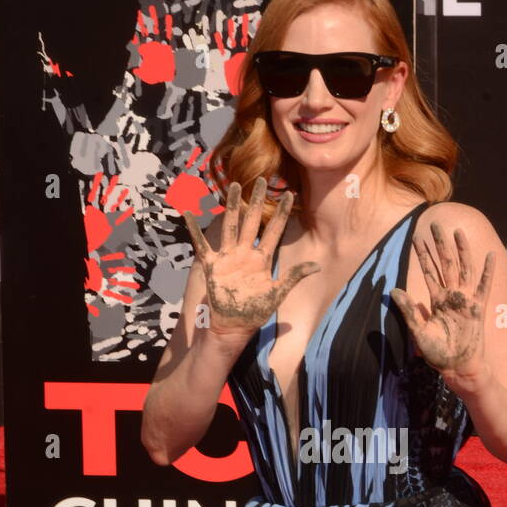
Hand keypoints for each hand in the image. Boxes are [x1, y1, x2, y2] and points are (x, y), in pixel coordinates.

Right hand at [183, 177, 318, 342]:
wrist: (232, 327)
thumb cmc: (254, 313)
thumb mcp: (278, 294)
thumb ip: (294, 277)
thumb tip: (317, 266)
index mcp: (262, 260)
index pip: (274, 230)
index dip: (282, 213)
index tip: (289, 194)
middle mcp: (245, 254)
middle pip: (252, 221)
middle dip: (256, 200)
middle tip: (261, 179)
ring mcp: (228, 258)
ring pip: (230, 225)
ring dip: (232, 206)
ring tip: (234, 186)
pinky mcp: (211, 265)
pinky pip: (201, 244)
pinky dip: (194, 229)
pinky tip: (189, 213)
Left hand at [391, 221, 494, 387]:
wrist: (458, 368)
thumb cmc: (438, 354)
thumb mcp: (418, 331)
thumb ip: (409, 310)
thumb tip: (393, 290)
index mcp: (436, 300)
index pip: (428, 272)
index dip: (423, 255)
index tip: (417, 238)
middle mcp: (451, 296)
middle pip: (446, 264)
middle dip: (441, 244)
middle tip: (436, 224)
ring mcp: (466, 300)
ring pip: (464, 269)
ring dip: (461, 250)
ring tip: (458, 232)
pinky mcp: (478, 308)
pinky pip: (484, 286)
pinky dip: (487, 271)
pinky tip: (489, 255)